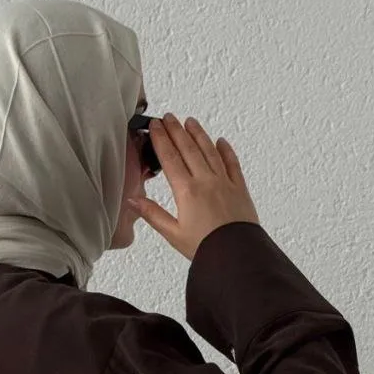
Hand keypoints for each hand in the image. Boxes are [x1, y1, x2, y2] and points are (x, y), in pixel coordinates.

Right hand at [129, 113, 260, 260]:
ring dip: (199, 134)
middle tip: (169, 117)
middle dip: (176, 130)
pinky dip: (226, 150)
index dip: (161, 139)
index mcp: (187, 191)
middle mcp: (206, 181)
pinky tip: (221, 142)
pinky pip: (232, 163)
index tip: (155, 126)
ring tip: (190, 122)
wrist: (237, 255)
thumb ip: (153, 214)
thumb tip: (133, 201)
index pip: (170, 158)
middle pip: (188, 148)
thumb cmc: (207, 248)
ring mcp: (225, 182)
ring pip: (210, 151)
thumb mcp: (173, 234)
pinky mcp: (240, 189)